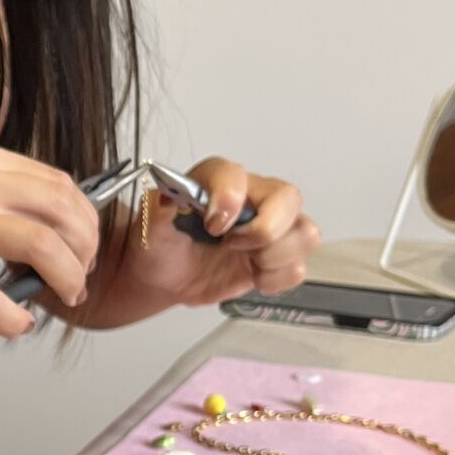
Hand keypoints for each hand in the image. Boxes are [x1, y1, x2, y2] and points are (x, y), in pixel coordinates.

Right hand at [0, 141, 101, 338]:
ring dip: (67, 278)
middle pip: (60, 209)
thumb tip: (50, 226)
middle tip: (81, 276)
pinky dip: (14, 317)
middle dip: (85, 249)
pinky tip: (18, 324)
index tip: (85, 246)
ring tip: (64, 297)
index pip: (56, 181)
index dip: (84, 219)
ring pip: (41, 246)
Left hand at [119, 159, 319, 313]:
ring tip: (245, 262)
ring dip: (274, 256)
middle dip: (265, 230)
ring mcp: (271, 227)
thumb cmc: (161, 246)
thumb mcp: (149, 228)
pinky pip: (298, 267)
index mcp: (219, 180)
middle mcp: (252, 198)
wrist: (164, 277)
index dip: (230, 200)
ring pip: (304, 233)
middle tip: (232, 246)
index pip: (237, 175)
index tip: (213, 226)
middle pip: (289, 198)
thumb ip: (158, 210)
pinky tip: (252, 276)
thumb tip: (168, 197)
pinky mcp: (277, 256)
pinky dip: (276, 278)